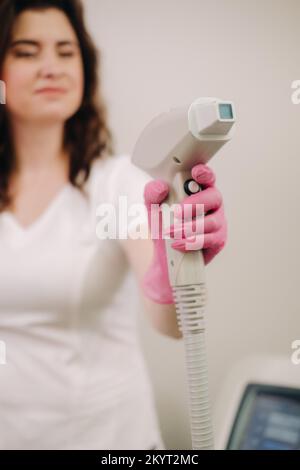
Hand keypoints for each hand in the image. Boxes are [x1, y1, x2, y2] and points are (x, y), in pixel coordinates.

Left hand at [142, 163, 227, 303]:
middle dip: (195, 204)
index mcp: (198, 190)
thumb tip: (161, 187)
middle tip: (177, 212)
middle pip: (213, 197)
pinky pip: (210, 239)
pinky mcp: (218, 240)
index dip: (205, 173)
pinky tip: (178, 244)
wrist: (165, 258)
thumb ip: (152, 193)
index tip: (196, 173)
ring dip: (189, 227)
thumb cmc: (163, 226)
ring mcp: (217, 222)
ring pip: (211, 221)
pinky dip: (192, 242)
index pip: (207, 177)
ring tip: (171, 232)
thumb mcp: (152, 208)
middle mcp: (212, 204)